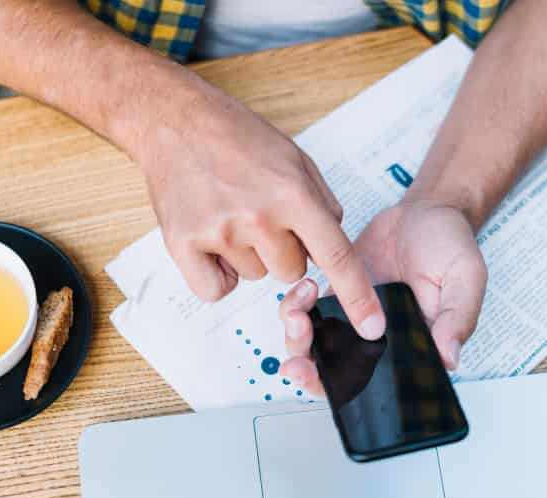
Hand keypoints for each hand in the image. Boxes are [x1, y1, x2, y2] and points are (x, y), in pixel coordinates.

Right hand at [135, 77, 385, 339]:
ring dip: (246, 256)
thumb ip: (320, 204)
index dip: (357, 296)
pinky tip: (210, 239)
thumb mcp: (294, 159)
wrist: (174, 121)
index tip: (372, 328)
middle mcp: (258, 216)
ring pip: (255, 278)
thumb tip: (330, 249)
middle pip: (291, 273)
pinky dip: (216, 274)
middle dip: (282, 250)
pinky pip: (216, 290)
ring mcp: (219, 232)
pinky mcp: (183, 244)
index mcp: (293, 193)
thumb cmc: (236, 136)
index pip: (336, 256)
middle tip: (257, 213)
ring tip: (228, 213)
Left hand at [279, 202, 487, 394]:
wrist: (426, 211)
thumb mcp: (466, 277)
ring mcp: (354, 317)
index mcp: (411, 346)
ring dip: (296, 336)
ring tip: (298, 313)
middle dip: (307, 370)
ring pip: (315, 343)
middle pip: (335, 371)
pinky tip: (304, 288)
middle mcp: (378, 339)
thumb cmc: (450, 245)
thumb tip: (449, 358)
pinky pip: (308, 310)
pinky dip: (296, 305)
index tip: (319, 378)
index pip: (375, 385)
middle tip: (296, 360)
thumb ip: (458, 317)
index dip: (342, 391)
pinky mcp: (338, 293)